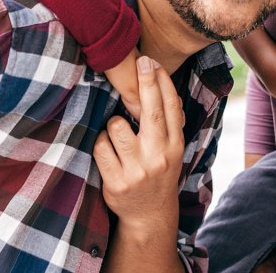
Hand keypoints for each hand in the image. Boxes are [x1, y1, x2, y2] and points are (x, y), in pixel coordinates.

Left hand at [93, 56, 184, 229]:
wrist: (149, 215)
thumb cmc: (157, 171)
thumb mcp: (170, 150)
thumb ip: (165, 124)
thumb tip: (157, 85)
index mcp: (174, 145)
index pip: (171, 108)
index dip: (162, 82)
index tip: (153, 62)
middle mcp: (158, 156)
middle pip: (151, 112)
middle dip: (146, 82)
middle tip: (142, 60)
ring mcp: (137, 170)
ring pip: (117, 126)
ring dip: (113, 124)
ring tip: (119, 135)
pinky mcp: (116, 182)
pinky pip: (100, 147)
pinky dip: (101, 144)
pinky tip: (108, 151)